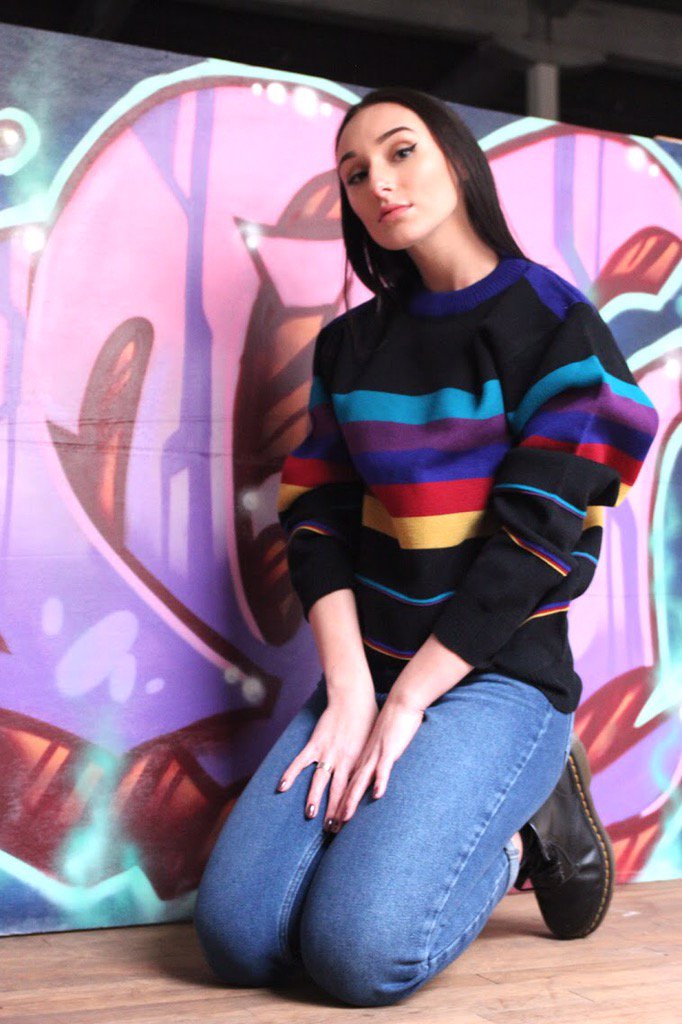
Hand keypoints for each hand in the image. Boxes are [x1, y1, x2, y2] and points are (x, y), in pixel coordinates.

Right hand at [276, 685, 378, 831]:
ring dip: (314, 798)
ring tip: (310, 815)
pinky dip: (291, 774)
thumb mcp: (371, 745)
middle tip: (331, 830)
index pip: (353, 792)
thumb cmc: (366, 721)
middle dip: (334, 812)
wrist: (353, 699)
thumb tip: (368, 779)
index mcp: (358, 763)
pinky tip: (282, 787)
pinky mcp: (316, 744)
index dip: (348, 810)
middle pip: (338, 792)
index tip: (345, 826)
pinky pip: (301, 762)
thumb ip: (366, 763)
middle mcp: (343, 761)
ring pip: (320, 781)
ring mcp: (328, 753)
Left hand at [334, 695, 424, 827]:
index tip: (330, 818)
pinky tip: (376, 796)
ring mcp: (374, 755)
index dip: (337, 801)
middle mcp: (363, 758)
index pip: (346, 783)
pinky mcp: (388, 750)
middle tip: (330, 828)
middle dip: (339, 808)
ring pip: (360, 781)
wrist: (400, 703)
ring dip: (351, 800)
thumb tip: (372, 770)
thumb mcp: (378, 743)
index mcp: (360, 757)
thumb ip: (374, 758)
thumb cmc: (391, 722)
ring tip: (343, 818)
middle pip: (348, 786)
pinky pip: (382, 769)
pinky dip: (379, 782)